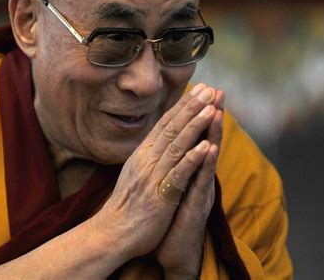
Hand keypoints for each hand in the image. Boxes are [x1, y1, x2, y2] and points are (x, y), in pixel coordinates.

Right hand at [90, 84, 218, 260]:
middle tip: (209, 90)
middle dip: (192, 107)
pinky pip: (179, 174)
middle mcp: (147, 160)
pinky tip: (205, 147)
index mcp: (144, 153)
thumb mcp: (137, 171)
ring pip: (177, 146)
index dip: (184, 105)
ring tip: (211, 109)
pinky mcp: (160, 195)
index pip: (166, 123)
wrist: (112, 233)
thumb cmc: (128, 203)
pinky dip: (192, 159)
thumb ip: (151, 153)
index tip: (200, 89)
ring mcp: (153, 176)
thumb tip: (162, 136)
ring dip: (195, 126)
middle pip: (172, 128)